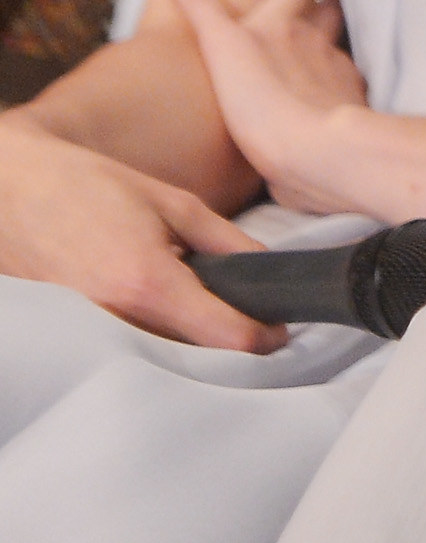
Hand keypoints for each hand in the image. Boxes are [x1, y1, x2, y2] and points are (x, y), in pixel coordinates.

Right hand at [0, 110, 281, 349]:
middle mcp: (118, 319)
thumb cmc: (87, 187)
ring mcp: (90, 333)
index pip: (225, 336)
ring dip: (193, 343)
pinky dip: (154, 337)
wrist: (9, 192)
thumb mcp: (172, 203)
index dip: (264, 337)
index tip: (281, 330)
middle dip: (231, 342)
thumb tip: (266, 268)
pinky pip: (128, 346)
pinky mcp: (71, 335)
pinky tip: (163, 311)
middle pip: (196, 354)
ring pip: (161, 355)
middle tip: (252, 318)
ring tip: (210, 310)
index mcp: (149, 283)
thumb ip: (226, 240)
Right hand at [176, 0, 369, 217]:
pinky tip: (318, 99)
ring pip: (336, 44)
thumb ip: (205, 13)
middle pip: (330, 2)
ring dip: (326, 43)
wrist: (320, 152)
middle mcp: (317, 39)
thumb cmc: (265, 97)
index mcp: (284, 20)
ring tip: (305, 52)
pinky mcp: (349, 107)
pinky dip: (332, 87)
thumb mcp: (223, 49)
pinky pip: (342, 87)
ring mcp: (337, 72)